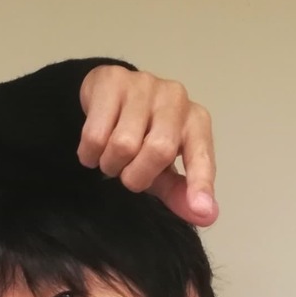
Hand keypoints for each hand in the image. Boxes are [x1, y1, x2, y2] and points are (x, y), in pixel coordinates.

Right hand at [78, 65, 217, 226]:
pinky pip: (96, 135)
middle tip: (127, 174)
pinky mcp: (112, 80)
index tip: (202, 211)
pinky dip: (89, 154)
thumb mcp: (163, 170)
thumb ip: (181, 194)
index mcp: (195, 123)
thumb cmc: (142, 139)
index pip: (201, 155)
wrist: (110, 96)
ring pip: (123, 144)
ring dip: (111, 164)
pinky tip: (94, 149)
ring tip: (111, 158)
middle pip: (159, 150)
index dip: (200, 183)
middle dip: (136, 175)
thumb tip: (206, 216)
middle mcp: (176, 99)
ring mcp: (145, 85)